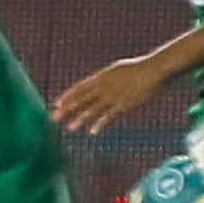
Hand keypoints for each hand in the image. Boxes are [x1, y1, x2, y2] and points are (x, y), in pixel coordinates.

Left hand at [52, 50, 175, 133]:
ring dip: (80, 119)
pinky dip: (100, 124)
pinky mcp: (122, 104)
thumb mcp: (113, 72)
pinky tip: (92, 132)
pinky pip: (108, 116)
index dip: (67, 97)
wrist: (149, 71)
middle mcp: (102, 87)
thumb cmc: (132, 70)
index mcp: (99, 78)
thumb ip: (101, 80)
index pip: (78, 88)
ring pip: (92, 109)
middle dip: (67, 109)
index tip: (56, 104)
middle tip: (54, 117)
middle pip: (81, 99)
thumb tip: (92, 85)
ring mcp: (111, 96)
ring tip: (70, 128)